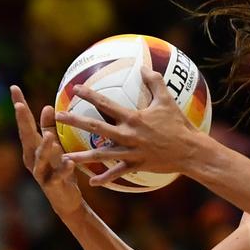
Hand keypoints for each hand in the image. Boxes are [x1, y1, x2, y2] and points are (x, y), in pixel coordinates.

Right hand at [11, 85, 82, 216]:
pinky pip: (58, 176)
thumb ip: (49, 128)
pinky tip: (69, 162)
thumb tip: (47, 106)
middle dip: (23, 121)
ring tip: (48, 136)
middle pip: (26, 137)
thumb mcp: (55, 147)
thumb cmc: (59, 169)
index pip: (25, 123)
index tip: (14, 88)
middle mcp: (32, 158)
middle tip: (19, 105)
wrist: (65, 199)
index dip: (20, 106)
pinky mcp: (52, 184)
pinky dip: (63, 169)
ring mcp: (41, 172)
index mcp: (32, 147)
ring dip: (44, 147)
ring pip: (40, 158)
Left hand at [56, 69, 203, 185]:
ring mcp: (132, 152)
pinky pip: (118, 173)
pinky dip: (106, 178)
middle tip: (58, 117)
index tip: (75, 89)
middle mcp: (129, 135)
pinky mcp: (137, 165)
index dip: (90, 95)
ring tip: (63, 156)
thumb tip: (144, 67)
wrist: (191, 152)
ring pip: (101, 154)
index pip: (106, 104)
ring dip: (81, 156)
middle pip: (96, 128)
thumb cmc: (180, 125)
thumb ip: (155, 82)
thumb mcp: (168, 101)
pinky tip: (92, 182)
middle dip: (75, 121)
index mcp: (133, 118)